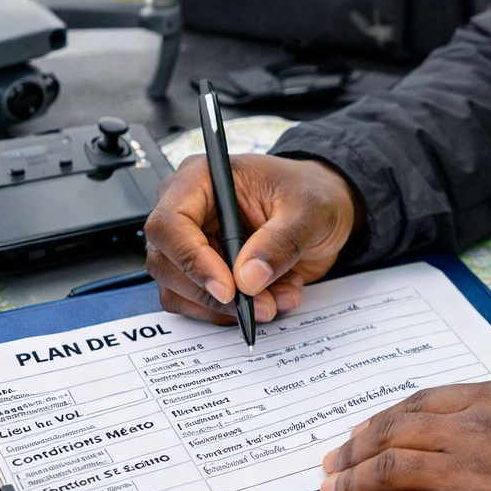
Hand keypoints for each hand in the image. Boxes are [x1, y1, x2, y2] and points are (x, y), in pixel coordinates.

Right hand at [143, 154, 359, 323]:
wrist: (324, 207)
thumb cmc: (310, 192)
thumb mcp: (307, 209)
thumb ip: (280, 242)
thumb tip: (247, 278)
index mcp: (202, 178)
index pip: (170, 223)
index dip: (193, 260)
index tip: (228, 288)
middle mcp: (188, 211)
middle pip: (166, 263)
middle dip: (214, 294)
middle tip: (262, 304)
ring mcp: (191, 243)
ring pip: (179, 291)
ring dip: (227, 308)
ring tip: (279, 297)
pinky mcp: (202, 271)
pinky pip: (198, 304)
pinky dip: (233, 312)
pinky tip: (273, 295)